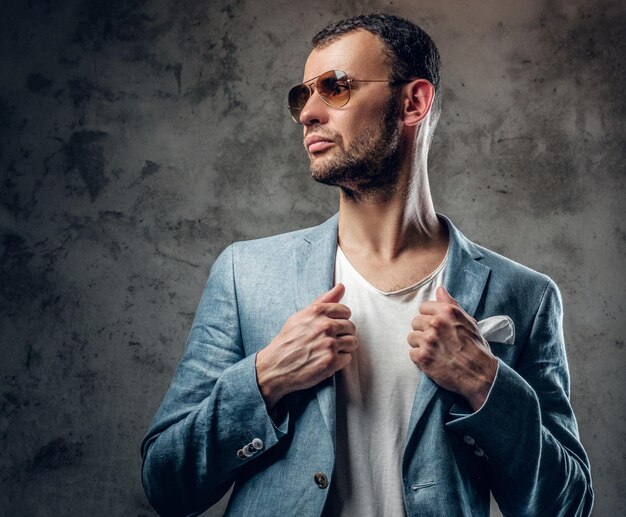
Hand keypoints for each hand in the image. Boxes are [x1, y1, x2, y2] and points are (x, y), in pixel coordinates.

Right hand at [256, 283, 357, 408]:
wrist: (275, 366)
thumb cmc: (288, 340)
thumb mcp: (301, 316)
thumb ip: (323, 301)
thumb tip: (341, 286)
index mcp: (318, 312)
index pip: (346, 311)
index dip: (340, 320)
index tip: (331, 327)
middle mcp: (325, 326)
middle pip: (351, 327)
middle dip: (343, 334)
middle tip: (329, 341)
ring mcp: (329, 344)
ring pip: (352, 342)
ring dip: (344, 348)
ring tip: (329, 351)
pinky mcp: (331, 361)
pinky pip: (347, 358)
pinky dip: (340, 361)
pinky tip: (327, 360)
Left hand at [407, 286, 496, 410]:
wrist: (480, 374)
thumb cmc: (476, 348)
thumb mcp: (468, 321)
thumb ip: (451, 304)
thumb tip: (440, 289)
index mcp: (447, 312)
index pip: (423, 307)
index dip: (429, 317)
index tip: (437, 326)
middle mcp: (435, 323)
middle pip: (415, 321)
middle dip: (424, 330)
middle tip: (437, 341)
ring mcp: (428, 340)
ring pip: (412, 337)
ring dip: (420, 344)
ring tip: (435, 351)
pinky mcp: (422, 356)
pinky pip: (412, 353)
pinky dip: (420, 358)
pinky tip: (433, 360)